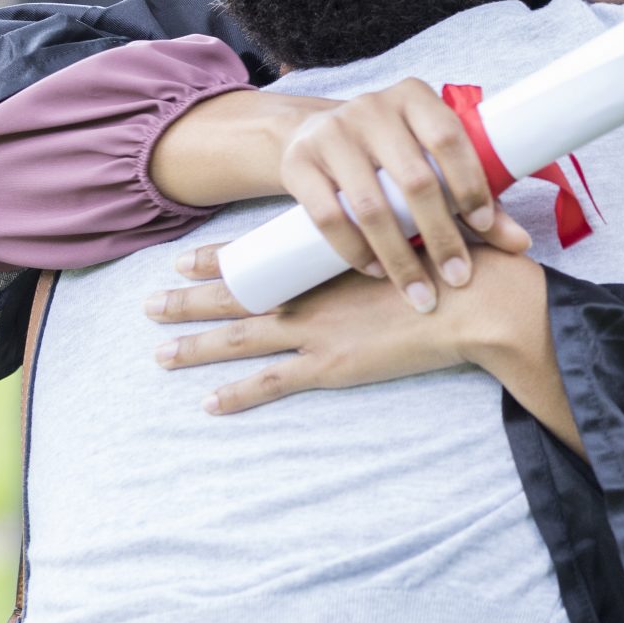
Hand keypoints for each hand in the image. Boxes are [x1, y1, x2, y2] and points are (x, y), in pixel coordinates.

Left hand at [147, 235, 572, 450]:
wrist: (473, 299)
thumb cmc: (454, 261)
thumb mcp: (417, 234)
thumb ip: (396, 231)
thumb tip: (396, 220)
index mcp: (326, 258)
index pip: (258, 257)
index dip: (219, 259)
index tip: (186, 257)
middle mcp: (310, 292)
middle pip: (235, 297)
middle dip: (189, 300)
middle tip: (150, 304)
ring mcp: (315, 331)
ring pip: (238, 339)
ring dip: (195, 345)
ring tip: (158, 351)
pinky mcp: (331, 365)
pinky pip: (271, 383)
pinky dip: (237, 394)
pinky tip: (209, 402)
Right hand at [279, 80, 500, 309]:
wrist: (313, 135)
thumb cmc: (393, 152)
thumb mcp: (434, 160)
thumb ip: (478, 197)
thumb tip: (521, 245)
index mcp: (414, 97)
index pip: (449, 138)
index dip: (470, 184)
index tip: (483, 227)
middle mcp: (372, 108)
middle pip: (415, 180)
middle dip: (441, 236)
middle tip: (457, 278)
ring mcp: (331, 134)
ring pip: (371, 207)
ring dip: (399, 258)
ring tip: (420, 292)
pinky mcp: (299, 163)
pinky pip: (328, 217)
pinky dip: (356, 251)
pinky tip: (376, 272)